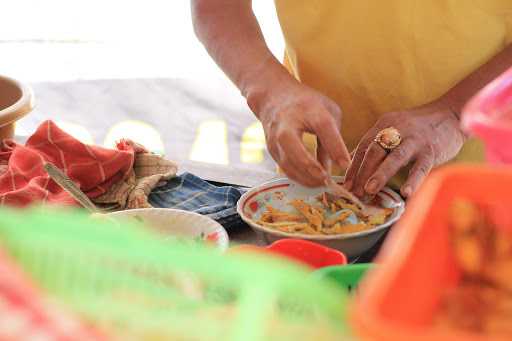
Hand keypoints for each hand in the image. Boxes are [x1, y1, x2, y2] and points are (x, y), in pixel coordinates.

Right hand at [250, 82, 350, 186]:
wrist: (273, 96)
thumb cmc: (306, 104)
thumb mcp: (327, 112)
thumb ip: (333, 138)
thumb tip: (338, 166)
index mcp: (308, 109)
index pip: (323, 127)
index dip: (336, 147)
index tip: (346, 165)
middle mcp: (287, 123)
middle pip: (295, 148)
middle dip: (311, 167)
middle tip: (327, 180)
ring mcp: (275, 137)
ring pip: (287, 164)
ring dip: (305, 178)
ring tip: (322, 185)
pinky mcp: (271, 149)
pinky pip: (285, 168)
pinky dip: (298, 177)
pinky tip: (311, 182)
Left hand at [345, 100, 465, 197]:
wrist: (452, 113)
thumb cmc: (418, 128)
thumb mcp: (392, 129)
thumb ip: (374, 144)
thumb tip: (351, 162)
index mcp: (383, 125)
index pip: (363, 147)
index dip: (353, 166)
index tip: (345, 185)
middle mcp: (397, 130)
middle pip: (374, 151)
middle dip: (362, 173)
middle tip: (354, 193)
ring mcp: (415, 140)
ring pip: (394, 157)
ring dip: (380, 174)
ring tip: (369, 190)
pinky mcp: (432, 150)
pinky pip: (421, 167)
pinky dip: (413, 180)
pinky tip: (406, 193)